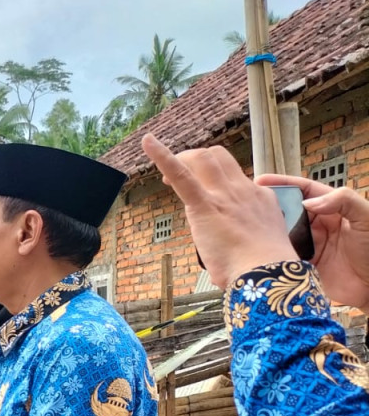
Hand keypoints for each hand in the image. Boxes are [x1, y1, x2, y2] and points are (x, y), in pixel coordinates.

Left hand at [141, 134, 295, 287]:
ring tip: (163, 178)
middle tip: (175, 181)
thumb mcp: (260, 244)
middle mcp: (243, 190)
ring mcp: (225, 195)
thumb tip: (231, 247)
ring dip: (181, 160)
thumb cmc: (261, 269)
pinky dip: (161, 155)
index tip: (204, 194)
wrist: (267, 273)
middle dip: (195, 161)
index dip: (214, 179)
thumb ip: (246, 236)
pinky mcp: (205, 205)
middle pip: (218, 157)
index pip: (233, 177)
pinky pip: (181, 174)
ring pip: (203, 158)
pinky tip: (147, 142)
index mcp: (258, 198)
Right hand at [255, 174, 368, 311]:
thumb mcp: (366, 218)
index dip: (283, 184)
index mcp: (332, 208)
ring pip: (282, 233)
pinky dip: (271, 252)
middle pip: (288, 211)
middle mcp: (317, 225)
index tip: (262, 181)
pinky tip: (258, 249)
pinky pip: (283, 255)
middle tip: (248, 204)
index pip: (304, 191)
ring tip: (248, 226)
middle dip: (270, 206)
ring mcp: (309, 245)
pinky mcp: (302, 265)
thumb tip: (308, 203)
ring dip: (267, 230)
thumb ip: (344, 201)